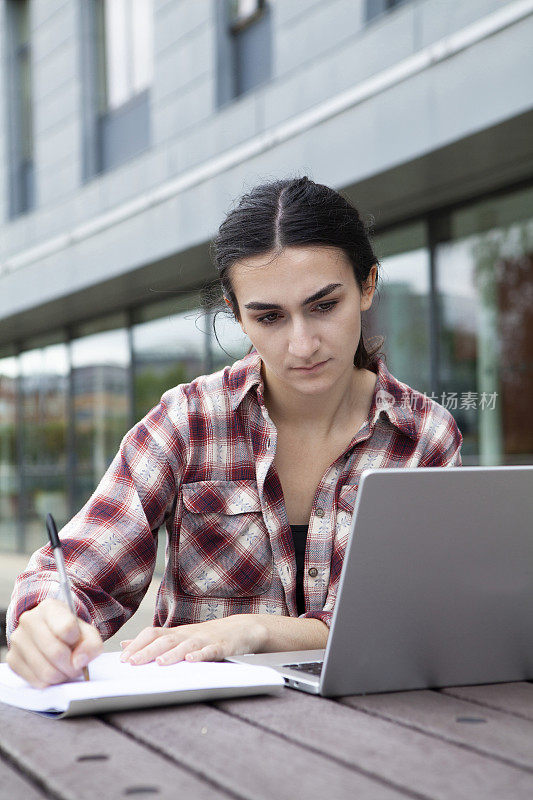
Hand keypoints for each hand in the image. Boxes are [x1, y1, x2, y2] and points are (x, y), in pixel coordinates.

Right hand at [7, 598, 102, 687]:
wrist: (50, 634)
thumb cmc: (69, 633)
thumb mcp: (87, 632)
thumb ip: (91, 645)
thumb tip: (79, 662)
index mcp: (50, 607)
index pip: (67, 628)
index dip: (77, 641)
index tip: (77, 642)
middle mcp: (29, 620)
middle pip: (56, 653)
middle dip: (72, 666)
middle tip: (76, 666)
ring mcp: (18, 640)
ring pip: (46, 671)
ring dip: (61, 676)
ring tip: (65, 669)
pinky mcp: (13, 659)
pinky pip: (36, 681)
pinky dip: (49, 682)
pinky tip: (53, 671)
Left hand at [119, 615, 266, 665]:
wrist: (240, 628)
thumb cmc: (205, 636)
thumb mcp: (178, 636)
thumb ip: (152, 641)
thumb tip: (125, 645)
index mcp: (176, 633)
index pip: (153, 634)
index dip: (137, 644)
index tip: (123, 658)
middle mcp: (187, 634)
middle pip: (165, 640)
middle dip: (148, 651)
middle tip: (132, 663)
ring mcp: (204, 639)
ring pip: (186, 645)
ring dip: (172, 653)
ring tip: (160, 663)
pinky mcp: (221, 646)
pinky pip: (210, 651)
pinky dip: (201, 655)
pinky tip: (192, 660)